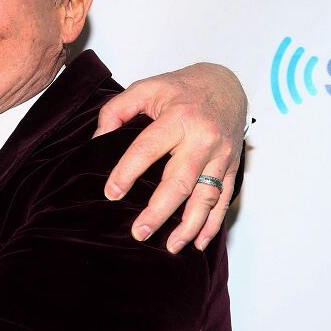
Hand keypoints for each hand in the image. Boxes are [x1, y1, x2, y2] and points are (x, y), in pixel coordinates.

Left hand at [95, 63, 245, 252]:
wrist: (227, 84)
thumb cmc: (182, 87)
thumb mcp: (146, 88)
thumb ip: (117, 110)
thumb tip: (97, 140)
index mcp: (178, 118)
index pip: (148, 149)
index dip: (127, 172)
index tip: (111, 193)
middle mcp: (203, 138)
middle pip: (179, 181)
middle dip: (159, 211)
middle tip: (139, 232)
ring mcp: (221, 155)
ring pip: (206, 197)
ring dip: (188, 226)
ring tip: (169, 246)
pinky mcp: (232, 167)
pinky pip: (224, 200)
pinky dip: (212, 223)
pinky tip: (197, 242)